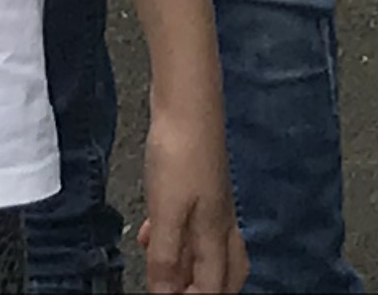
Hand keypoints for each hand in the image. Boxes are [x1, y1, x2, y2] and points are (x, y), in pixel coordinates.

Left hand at [137, 97, 246, 294]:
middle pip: (225, 273)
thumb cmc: (180, 151)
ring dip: (188, 266)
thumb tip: (163, 294)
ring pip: (208, 249)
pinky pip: (192, 224)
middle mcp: (220, 222)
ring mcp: (212, 201)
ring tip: (164, 273)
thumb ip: (165, 256)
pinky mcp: (199, 182)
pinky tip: (152, 234)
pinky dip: (175, 238)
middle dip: (207, 290)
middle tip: (180, 293)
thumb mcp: (167, 212)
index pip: (214, 287)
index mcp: (215, 235)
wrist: (188, 101)